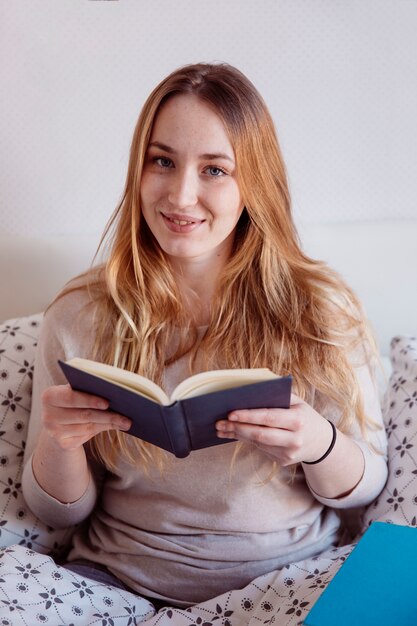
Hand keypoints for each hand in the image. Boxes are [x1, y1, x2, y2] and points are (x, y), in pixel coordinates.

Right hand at [41, 384, 130, 449]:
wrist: (57, 421)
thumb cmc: (72, 400)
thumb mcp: (74, 391)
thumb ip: (87, 389)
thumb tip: (116, 393)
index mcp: (49, 396)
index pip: (70, 397)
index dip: (89, 400)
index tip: (107, 403)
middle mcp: (48, 416)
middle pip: (83, 415)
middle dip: (107, 415)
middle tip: (126, 416)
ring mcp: (54, 432)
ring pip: (88, 427)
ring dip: (109, 423)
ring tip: (126, 421)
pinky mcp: (63, 444)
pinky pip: (87, 436)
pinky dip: (103, 429)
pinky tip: (116, 426)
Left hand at [216, 394, 334, 465]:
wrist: (321, 442)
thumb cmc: (303, 415)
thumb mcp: (297, 402)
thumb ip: (277, 395)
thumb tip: (250, 389)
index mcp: (298, 420)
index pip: (269, 417)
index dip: (248, 416)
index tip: (230, 413)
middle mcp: (294, 439)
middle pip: (260, 434)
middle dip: (237, 428)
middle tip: (219, 422)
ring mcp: (289, 453)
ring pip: (257, 443)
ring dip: (237, 435)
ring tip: (221, 428)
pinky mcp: (283, 461)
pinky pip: (260, 449)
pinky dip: (245, 440)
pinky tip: (233, 434)